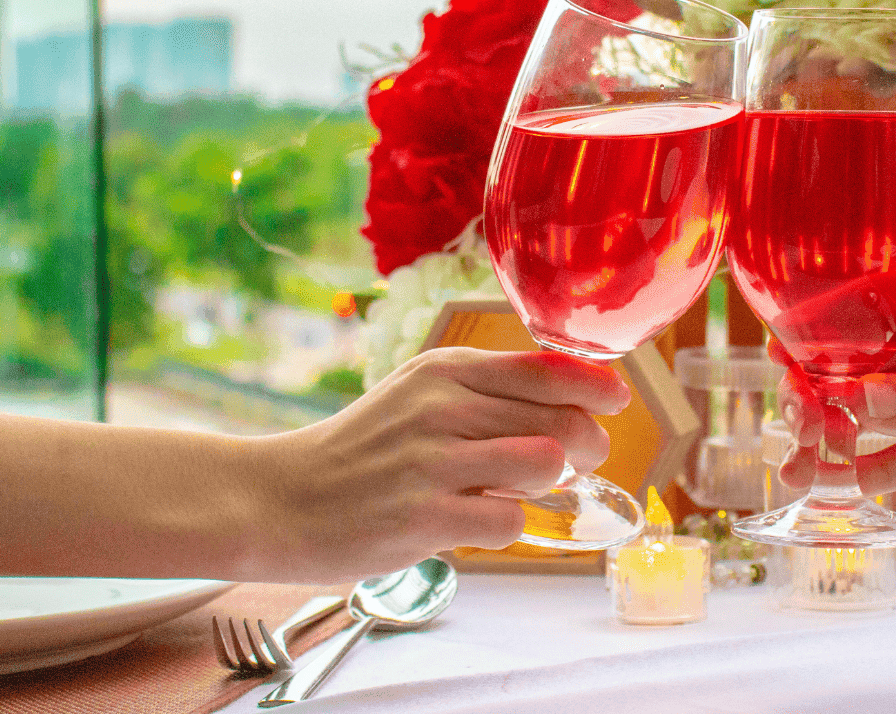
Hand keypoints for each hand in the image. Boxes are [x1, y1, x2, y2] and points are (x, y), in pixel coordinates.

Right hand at [248, 347, 627, 581]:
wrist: (279, 499)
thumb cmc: (362, 452)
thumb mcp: (417, 396)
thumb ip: (486, 393)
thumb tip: (573, 403)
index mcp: (444, 371)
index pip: (546, 367)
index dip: (596, 386)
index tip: (616, 400)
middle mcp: (441, 408)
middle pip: (562, 421)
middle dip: (586, 446)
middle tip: (575, 462)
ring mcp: (432, 463)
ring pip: (544, 464)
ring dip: (548, 485)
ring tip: (520, 491)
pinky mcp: (423, 518)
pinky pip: (508, 523)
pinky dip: (507, 528)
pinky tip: (477, 523)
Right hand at [776, 249, 895, 494]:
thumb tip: (854, 404)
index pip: (864, 298)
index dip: (818, 328)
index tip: (780, 360)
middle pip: (863, 362)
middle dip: (823, 394)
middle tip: (796, 429)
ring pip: (884, 412)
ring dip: (844, 438)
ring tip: (803, 469)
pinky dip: (887, 468)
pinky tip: (853, 484)